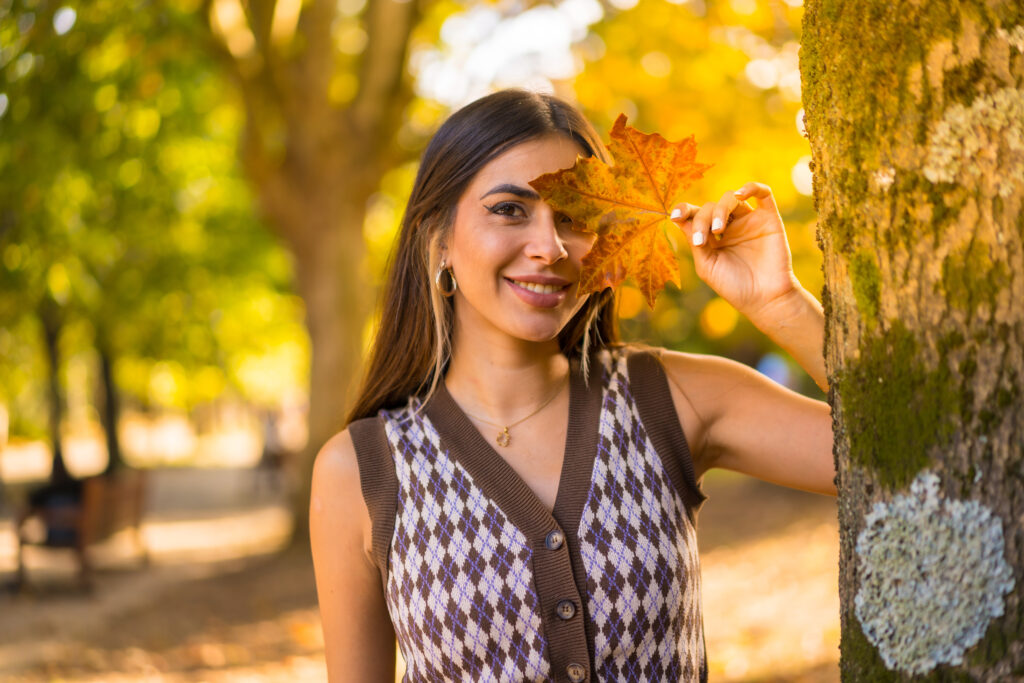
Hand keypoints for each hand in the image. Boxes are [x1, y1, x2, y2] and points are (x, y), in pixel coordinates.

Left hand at [671, 182, 800, 321]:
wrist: (764, 300)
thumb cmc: (733, 286)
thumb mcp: (706, 265)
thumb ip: (694, 240)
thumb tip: (677, 217)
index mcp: (712, 237)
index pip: (696, 215)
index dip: (684, 210)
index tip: (675, 215)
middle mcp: (730, 226)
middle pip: (710, 207)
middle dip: (702, 219)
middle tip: (703, 240)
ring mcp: (749, 221)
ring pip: (731, 199)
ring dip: (720, 209)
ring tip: (718, 229)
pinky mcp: (768, 220)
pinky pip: (763, 194)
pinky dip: (751, 187)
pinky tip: (739, 194)